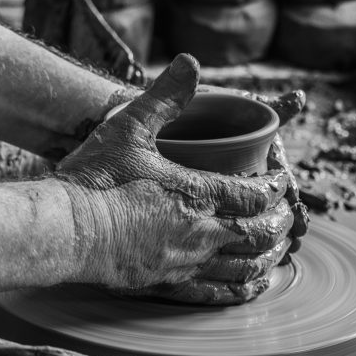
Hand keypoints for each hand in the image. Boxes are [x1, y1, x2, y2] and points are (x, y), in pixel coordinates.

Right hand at [55, 54, 293, 303]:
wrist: (65, 230)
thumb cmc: (96, 179)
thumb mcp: (129, 128)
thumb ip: (164, 97)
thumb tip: (189, 62)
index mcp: (197, 193)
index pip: (254, 194)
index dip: (275, 187)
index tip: (283, 180)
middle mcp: (199, 232)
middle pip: (258, 232)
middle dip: (280, 223)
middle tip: (289, 216)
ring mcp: (185, 261)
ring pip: (244, 265)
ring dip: (268, 257)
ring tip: (280, 250)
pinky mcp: (167, 283)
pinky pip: (216, 293)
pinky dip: (241, 290)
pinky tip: (252, 288)